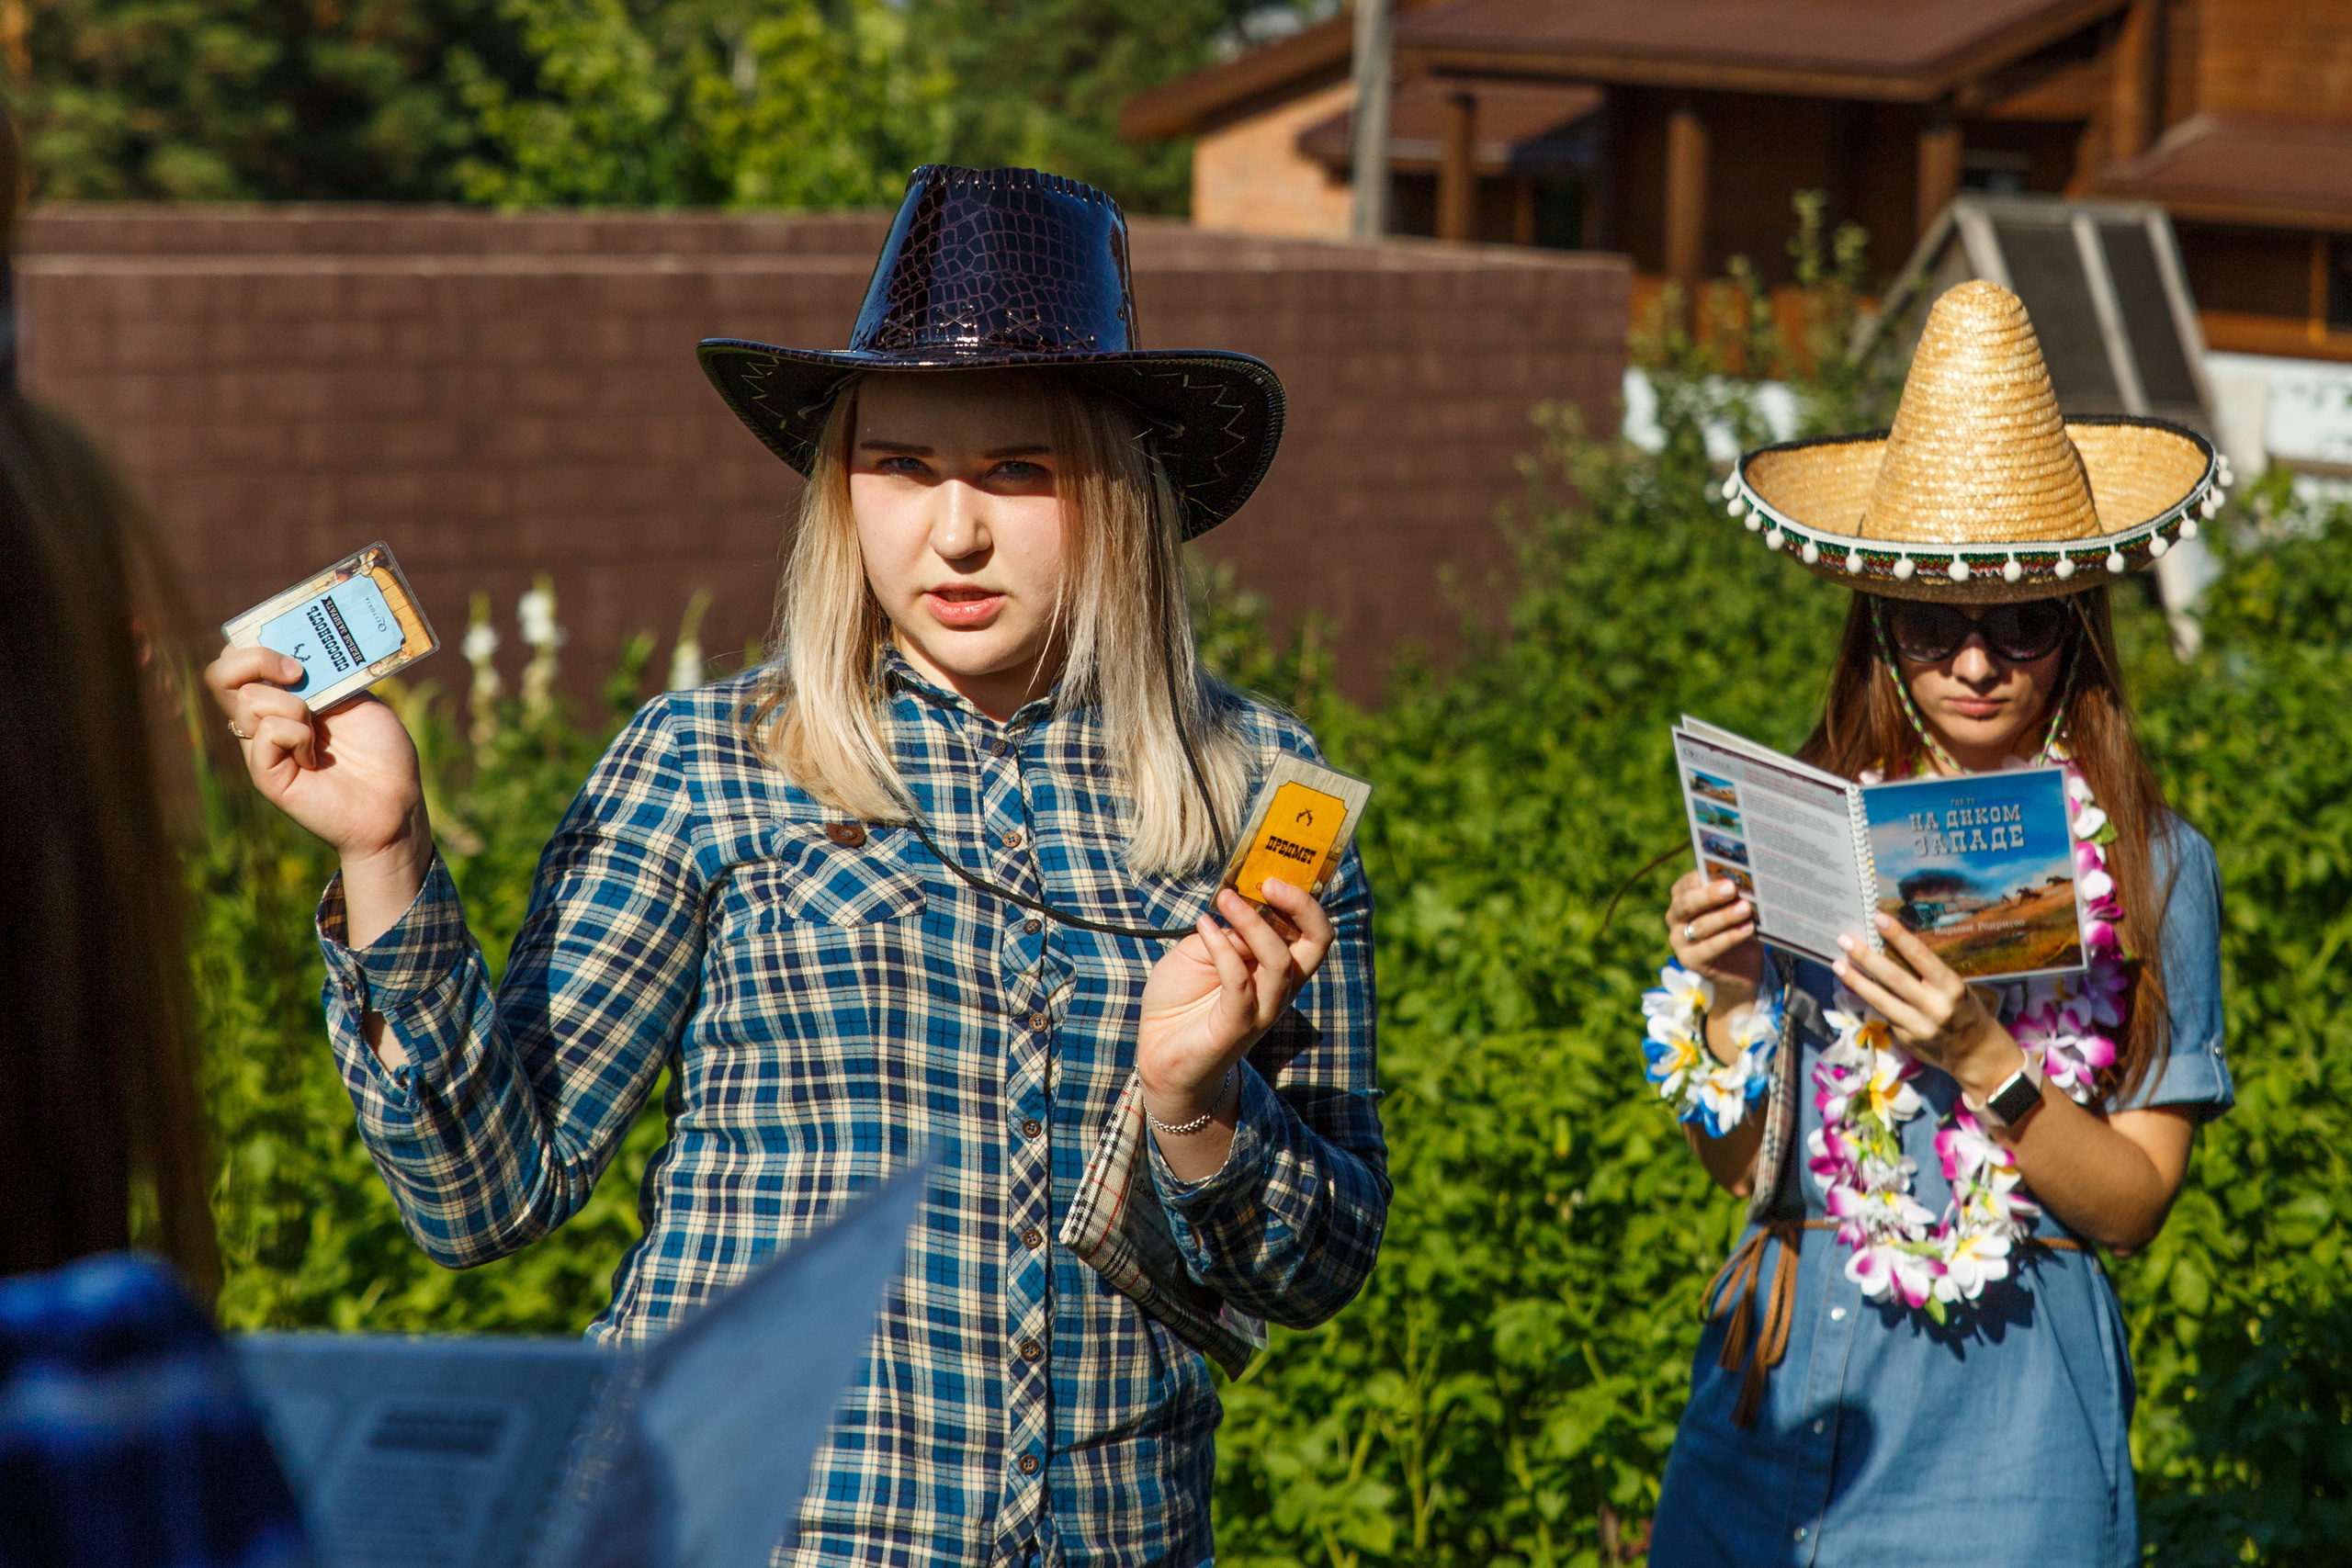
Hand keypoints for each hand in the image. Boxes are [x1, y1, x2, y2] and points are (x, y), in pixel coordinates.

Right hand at [205, 647, 431, 946]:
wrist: (396, 801)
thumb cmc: (381, 750)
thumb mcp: (355, 696)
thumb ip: (321, 673)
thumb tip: (291, 652)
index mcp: (282, 696)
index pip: (237, 658)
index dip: (254, 643)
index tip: (295, 648)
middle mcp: (263, 719)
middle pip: (219, 675)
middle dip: (255, 659)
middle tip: (298, 672)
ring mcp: (260, 747)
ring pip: (246, 701)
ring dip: (291, 705)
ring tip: (319, 732)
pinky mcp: (266, 774)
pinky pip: (264, 734)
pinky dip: (295, 735)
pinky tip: (315, 757)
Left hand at [1136, 880, 1332, 1123]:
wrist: (1158, 1053)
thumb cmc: (1180, 999)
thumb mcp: (1198, 951)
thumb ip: (1223, 933)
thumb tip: (1240, 911)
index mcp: (1277, 966)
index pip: (1312, 929)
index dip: (1303, 897)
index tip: (1273, 869)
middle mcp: (1279, 987)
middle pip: (1318, 944)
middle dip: (1302, 907)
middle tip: (1269, 882)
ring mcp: (1262, 1010)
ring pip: (1281, 963)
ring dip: (1254, 923)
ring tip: (1225, 898)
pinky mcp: (1237, 1028)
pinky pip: (1239, 983)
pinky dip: (1221, 948)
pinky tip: (1203, 925)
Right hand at [1665, 869, 1762, 1011]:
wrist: (1740, 969)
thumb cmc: (1736, 928)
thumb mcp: (1733, 908)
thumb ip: (1732, 896)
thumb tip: (1746, 880)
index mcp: (1682, 897)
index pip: (1687, 883)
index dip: (1704, 876)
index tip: (1726, 873)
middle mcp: (1674, 917)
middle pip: (1687, 903)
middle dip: (1710, 895)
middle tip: (1732, 888)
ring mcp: (1678, 940)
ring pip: (1699, 926)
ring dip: (1724, 916)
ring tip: (1745, 909)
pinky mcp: (1689, 960)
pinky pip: (1709, 947)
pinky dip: (1730, 937)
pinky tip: (1747, 929)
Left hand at [1833, 913, 2019, 1093]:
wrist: (1975, 1053)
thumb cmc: (1964, 1010)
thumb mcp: (1955, 988)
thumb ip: (1927, 975)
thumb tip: (1891, 949)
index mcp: (1951, 987)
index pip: (1921, 956)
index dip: (1898, 936)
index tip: (1878, 918)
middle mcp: (1935, 1007)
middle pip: (1894, 978)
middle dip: (1866, 958)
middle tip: (1845, 940)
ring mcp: (1918, 1026)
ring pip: (1880, 1000)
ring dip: (1856, 981)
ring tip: (1838, 964)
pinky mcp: (1906, 1039)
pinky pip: (1883, 1014)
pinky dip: (1867, 998)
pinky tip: (1854, 986)